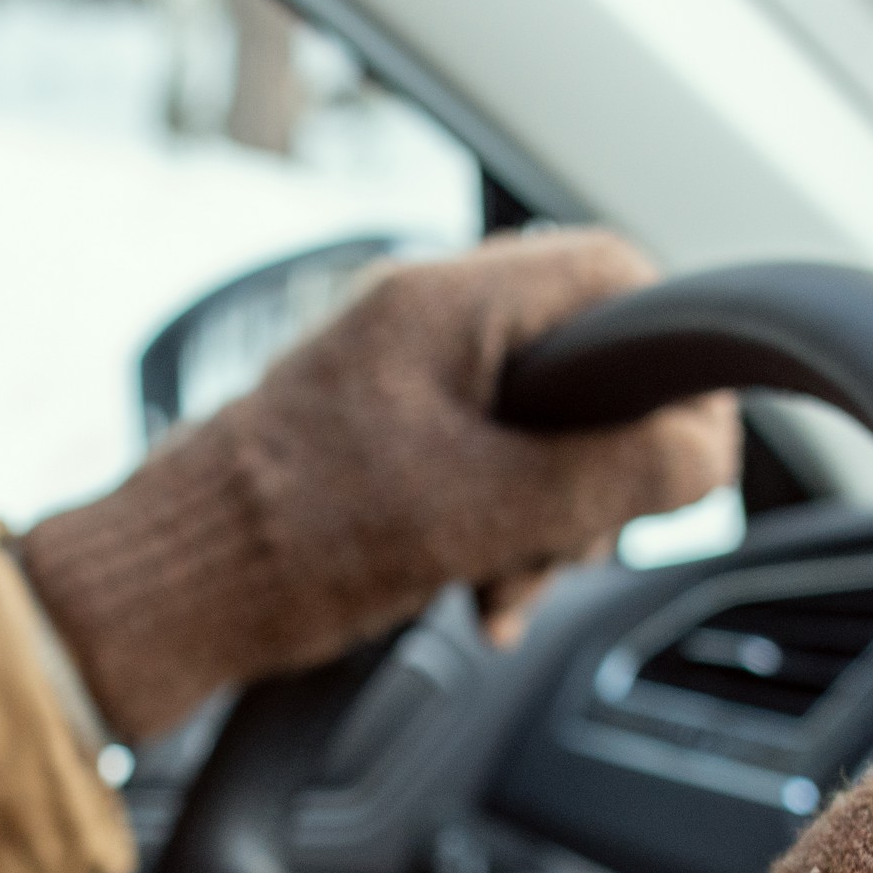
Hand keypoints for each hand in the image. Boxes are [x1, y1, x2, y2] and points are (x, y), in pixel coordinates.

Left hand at [17, 230, 737, 744]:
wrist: (162, 594)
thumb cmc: (288, 540)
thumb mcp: (481, 511)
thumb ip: (610, 475)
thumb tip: (710, 454)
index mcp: (448, 303)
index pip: (614, 273)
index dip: (669, 360)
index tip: (680, 449)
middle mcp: (422, 323)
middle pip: (583, 369)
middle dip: (597, 472)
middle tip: (571, 545)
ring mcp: (396, 382)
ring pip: (535, 433)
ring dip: (546, 520)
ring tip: (504, 588)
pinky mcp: (376, 444)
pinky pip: (479, 473)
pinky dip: (495, 535)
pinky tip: (476, 598)